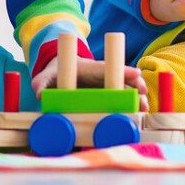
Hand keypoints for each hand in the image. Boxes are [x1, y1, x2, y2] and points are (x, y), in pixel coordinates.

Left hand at [30, 56, 149, 111]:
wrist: (63, 71)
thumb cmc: (58, 72)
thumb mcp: (48, 75)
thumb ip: (42, 82)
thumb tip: (39, 93)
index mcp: (92, 69)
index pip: (109, 67)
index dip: (123, 70)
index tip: (136, 73)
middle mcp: (105, 76)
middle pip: (125, 79)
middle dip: (136, 86)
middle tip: (143, 97)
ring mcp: (109, 86)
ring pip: (129, 90)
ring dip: (138, 99)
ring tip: (144, 109)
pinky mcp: (110, 97)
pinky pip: (125, 100)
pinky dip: (133, 107)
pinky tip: (139, 116)